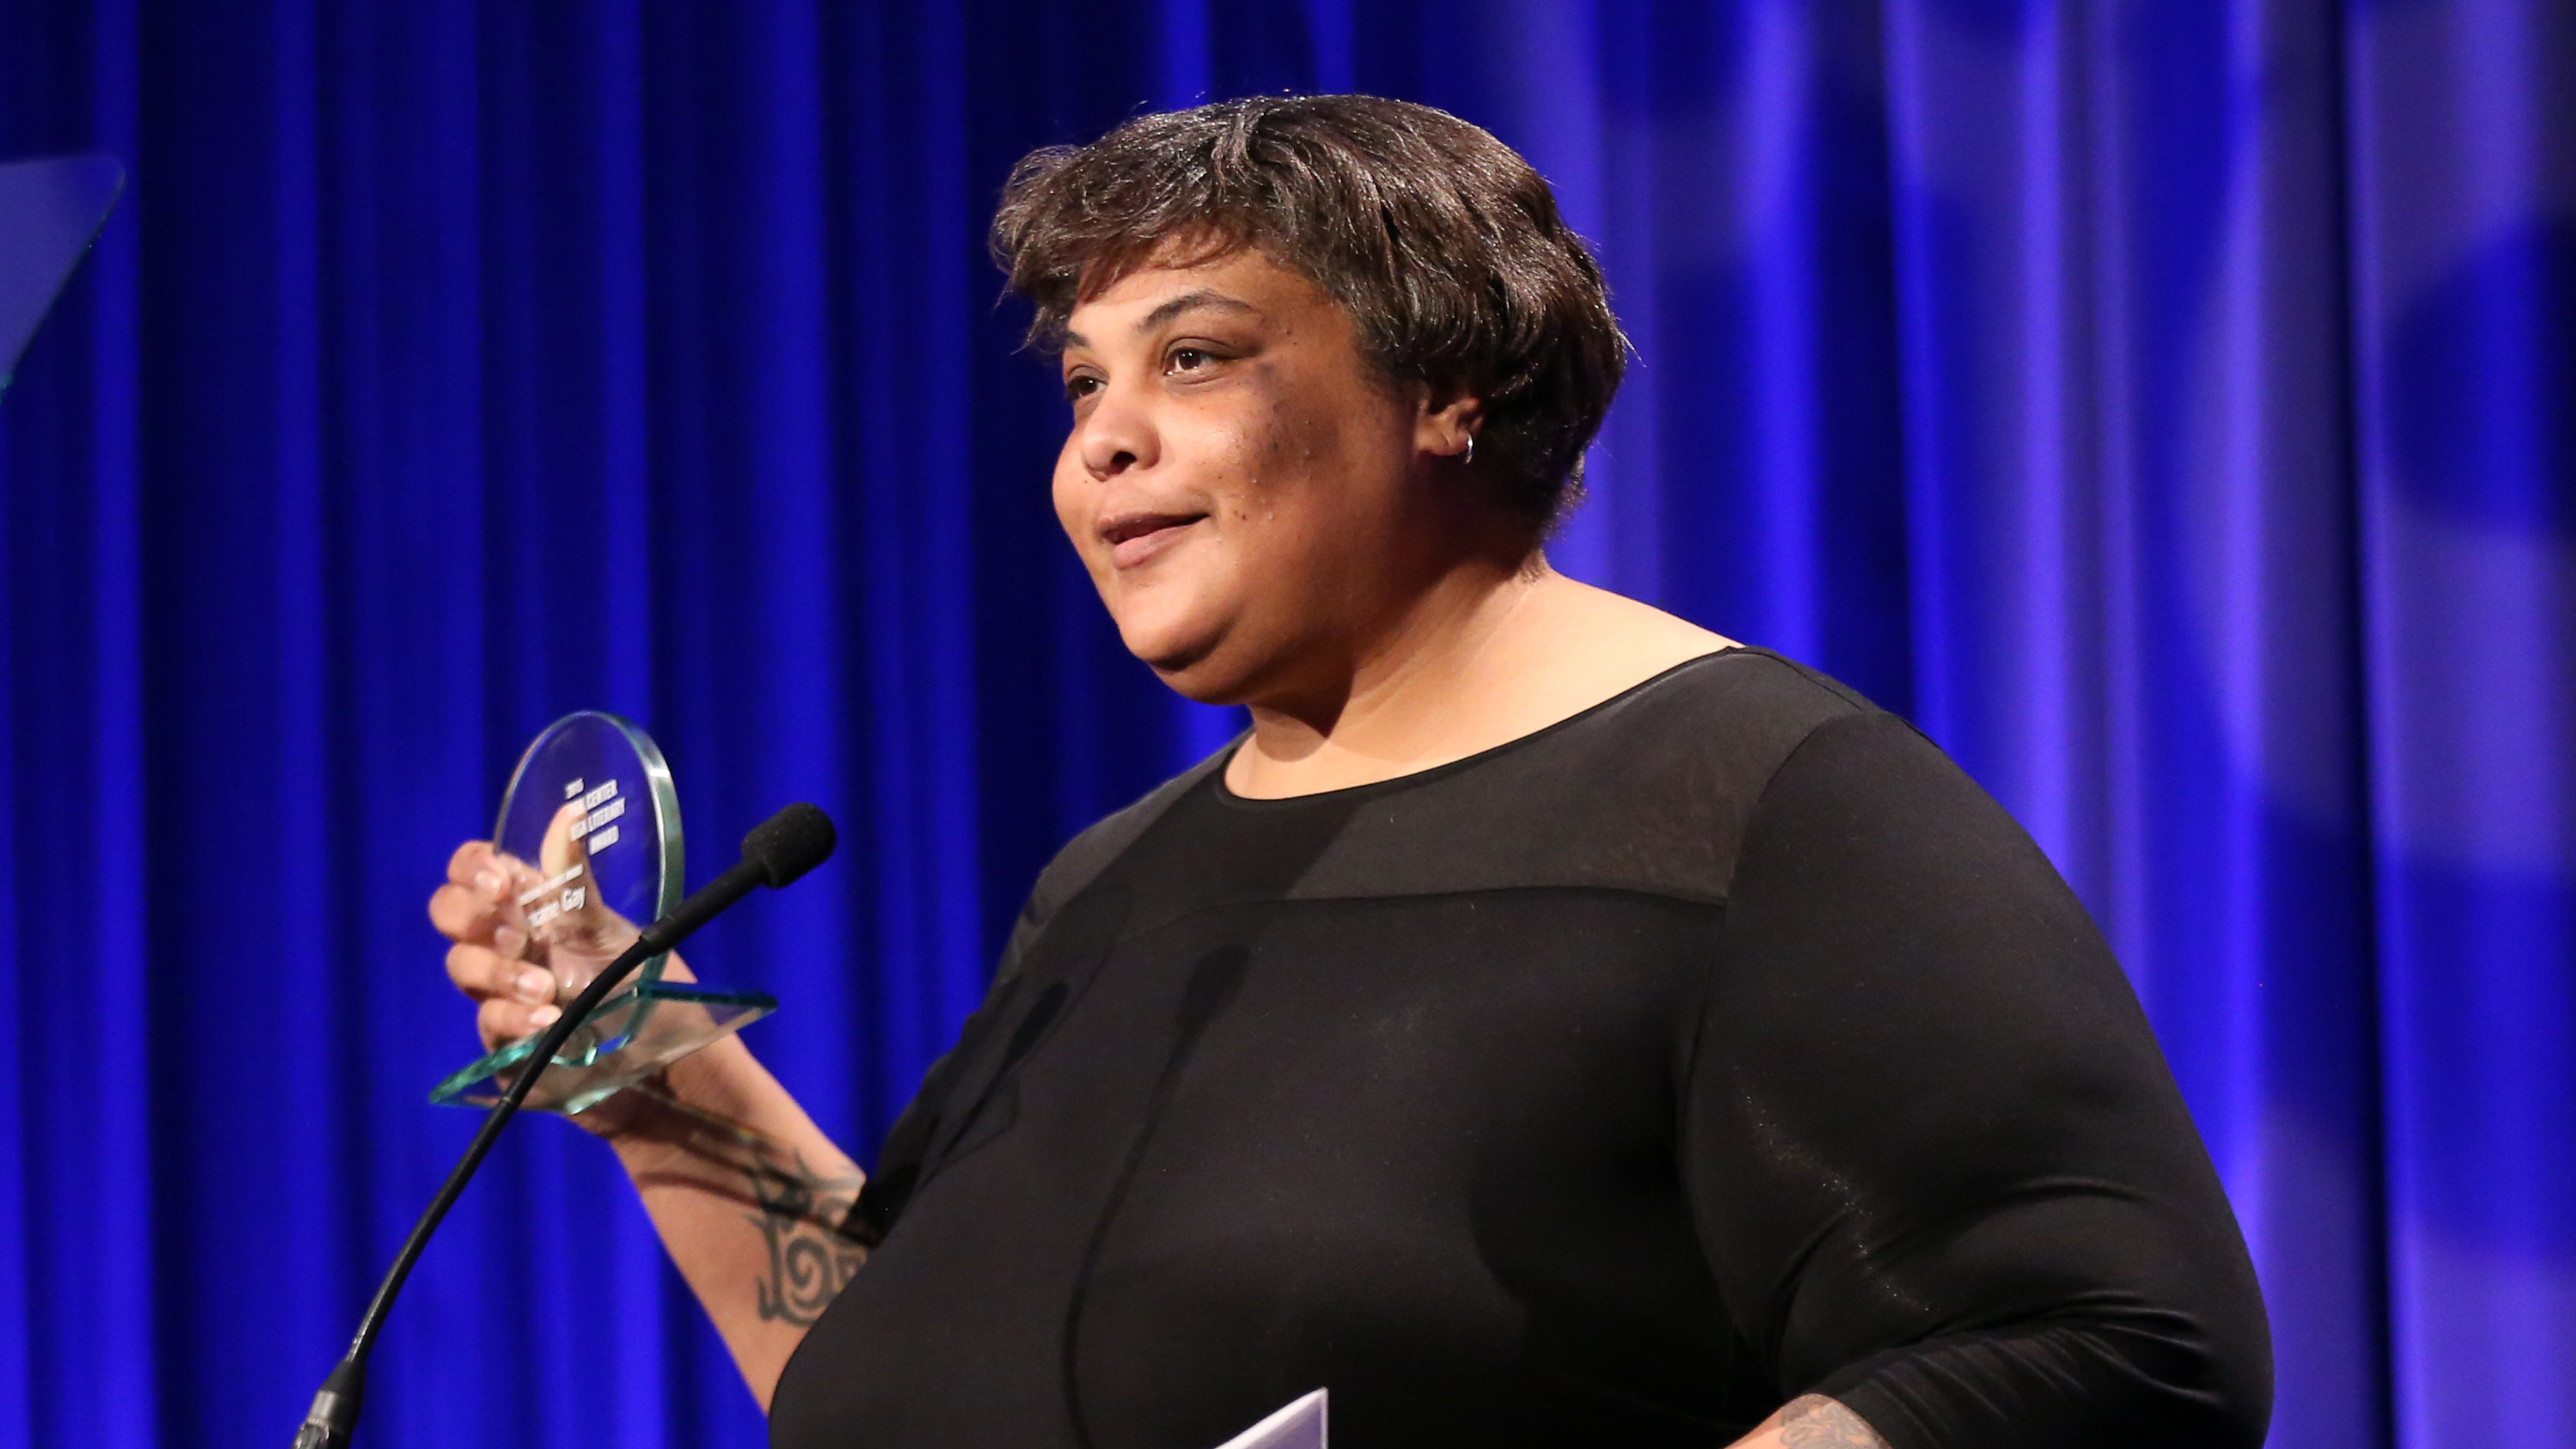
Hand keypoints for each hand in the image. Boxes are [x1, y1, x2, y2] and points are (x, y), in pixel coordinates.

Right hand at [427, 811, 696, 1051]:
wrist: (660, 1052)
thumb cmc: (633, 981)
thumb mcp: (608, 929)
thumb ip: (577, 881)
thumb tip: (570, 813)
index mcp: (527, 904)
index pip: (471, 869)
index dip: (472, 868)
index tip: (501, 881)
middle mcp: (504, 942)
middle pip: (448, 913)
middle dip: (471, 915)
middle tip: (516, 932)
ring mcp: (498, 991)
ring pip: (462, 966)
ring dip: (500, 971)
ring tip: (548, 986)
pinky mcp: (502, 1039)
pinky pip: (488, 1020)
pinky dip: (514, 1016)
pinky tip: (548, 1019)